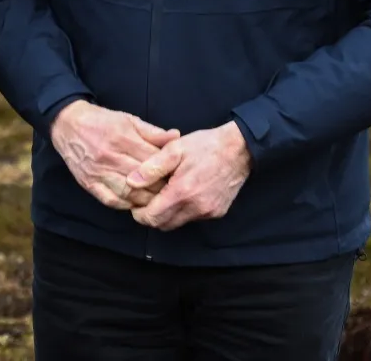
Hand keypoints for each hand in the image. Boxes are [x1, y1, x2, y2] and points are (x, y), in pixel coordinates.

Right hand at [49, 101, 179, 210]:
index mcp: (122, 138)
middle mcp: (110, 157)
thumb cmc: (101, 121)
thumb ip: (152, 132)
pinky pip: (112, 200)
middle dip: (161, 186)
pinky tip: (135, 202)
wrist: (67, 124)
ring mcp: (98, 172)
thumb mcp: (128, 120)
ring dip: (146, 199)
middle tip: (171, 189)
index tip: (177, 173)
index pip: (153, 159)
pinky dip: (126, 204)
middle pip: (144, 179)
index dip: (168, 168)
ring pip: (130, 193)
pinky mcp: (89, 183)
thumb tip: (176, 137)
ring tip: (157, 199)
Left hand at [128, 122, 250, 230]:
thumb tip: (131, 182)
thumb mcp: (174, 149)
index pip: (153, 217)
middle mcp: (197, 208)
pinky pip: (192, 218)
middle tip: (145, 200)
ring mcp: (208, 213)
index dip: (139, 213)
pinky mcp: (217, 213)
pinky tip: (180, 194)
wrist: (239, 149)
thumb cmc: (204, 146)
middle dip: (150, 216)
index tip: (134, 203)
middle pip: (163, 225)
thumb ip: (151, 167)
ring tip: (161, 195)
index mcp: (183, 192)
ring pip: (178, 223)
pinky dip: (182, 211)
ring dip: (166, 215)